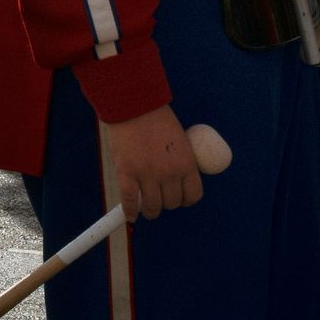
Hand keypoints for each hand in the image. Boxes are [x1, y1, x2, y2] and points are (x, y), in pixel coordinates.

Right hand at [98, 106, 224, 220]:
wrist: (134, 105)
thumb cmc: (157, 118)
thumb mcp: (179, 140)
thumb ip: (179, 160)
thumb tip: (175, 177)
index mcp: (187, 164)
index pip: (193, 196)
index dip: (185, 200)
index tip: (178, 198)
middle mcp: (170, 173)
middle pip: (172, 203)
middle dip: (166, 203)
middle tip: (159, 198)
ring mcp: (147, 174)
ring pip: (152, 206)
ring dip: (150, 210)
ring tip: (146, 209)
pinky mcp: (127, 173)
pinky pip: (130, 200)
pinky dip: (130, 210)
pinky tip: (131, 214)